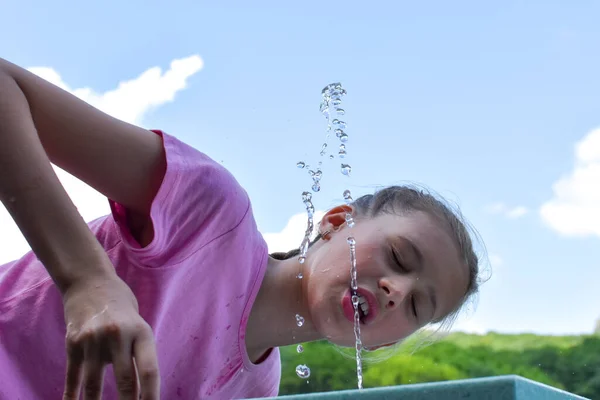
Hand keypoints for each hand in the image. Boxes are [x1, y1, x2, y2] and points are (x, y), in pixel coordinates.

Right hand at [61, 272, 159, 399]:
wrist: (89, 281)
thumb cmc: (120, 304)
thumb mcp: (138, 323)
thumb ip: (137, 350)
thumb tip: (139, 386)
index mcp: (141, 332)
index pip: (149, 371)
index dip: (151, 395)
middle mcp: (119, 336)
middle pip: (125, 381)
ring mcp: (94, 340)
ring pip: (95, 384)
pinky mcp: (74, 343)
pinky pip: (74, 377)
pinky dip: (72, 396)